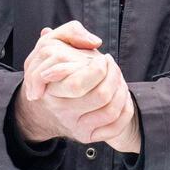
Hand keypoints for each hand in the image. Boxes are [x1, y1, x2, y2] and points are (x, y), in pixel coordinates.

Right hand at [14, 22, 141, 153]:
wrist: (43, 107)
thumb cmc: (55, 67)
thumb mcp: (53, 43)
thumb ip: (71, 33)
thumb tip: (94, 42)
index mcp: (52, 90)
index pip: (78, 84)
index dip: (99, 69)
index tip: (103, 58)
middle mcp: (62, 111)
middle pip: (101, 96)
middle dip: (115, 76)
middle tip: (112, 66)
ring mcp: (75, 126)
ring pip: (111, 110)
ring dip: (122, 90)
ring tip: (118, 78)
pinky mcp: (86, 137)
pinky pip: (115, 127)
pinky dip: (125, 109)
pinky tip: (122, 95)